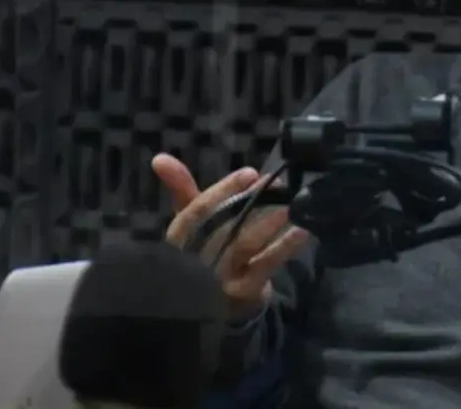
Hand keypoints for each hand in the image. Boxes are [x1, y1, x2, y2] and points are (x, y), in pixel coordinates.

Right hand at [155, 153, 309, 321]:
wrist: (220, 302)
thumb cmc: (206, 249)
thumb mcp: (193, 221)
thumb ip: (181, 188)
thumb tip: (160, 157)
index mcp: (179, 238)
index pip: (196, 212)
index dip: (222, 190)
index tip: (250, 173)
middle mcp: (194, 259)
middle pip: (223, 226)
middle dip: (251, 202)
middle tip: (276, 184)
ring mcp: (219, 278)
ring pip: (244, 244)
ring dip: (269, 223)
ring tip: (290, 205)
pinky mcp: (243, 291)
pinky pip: (265, 265)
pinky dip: (284, 248)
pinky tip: (300, 232)